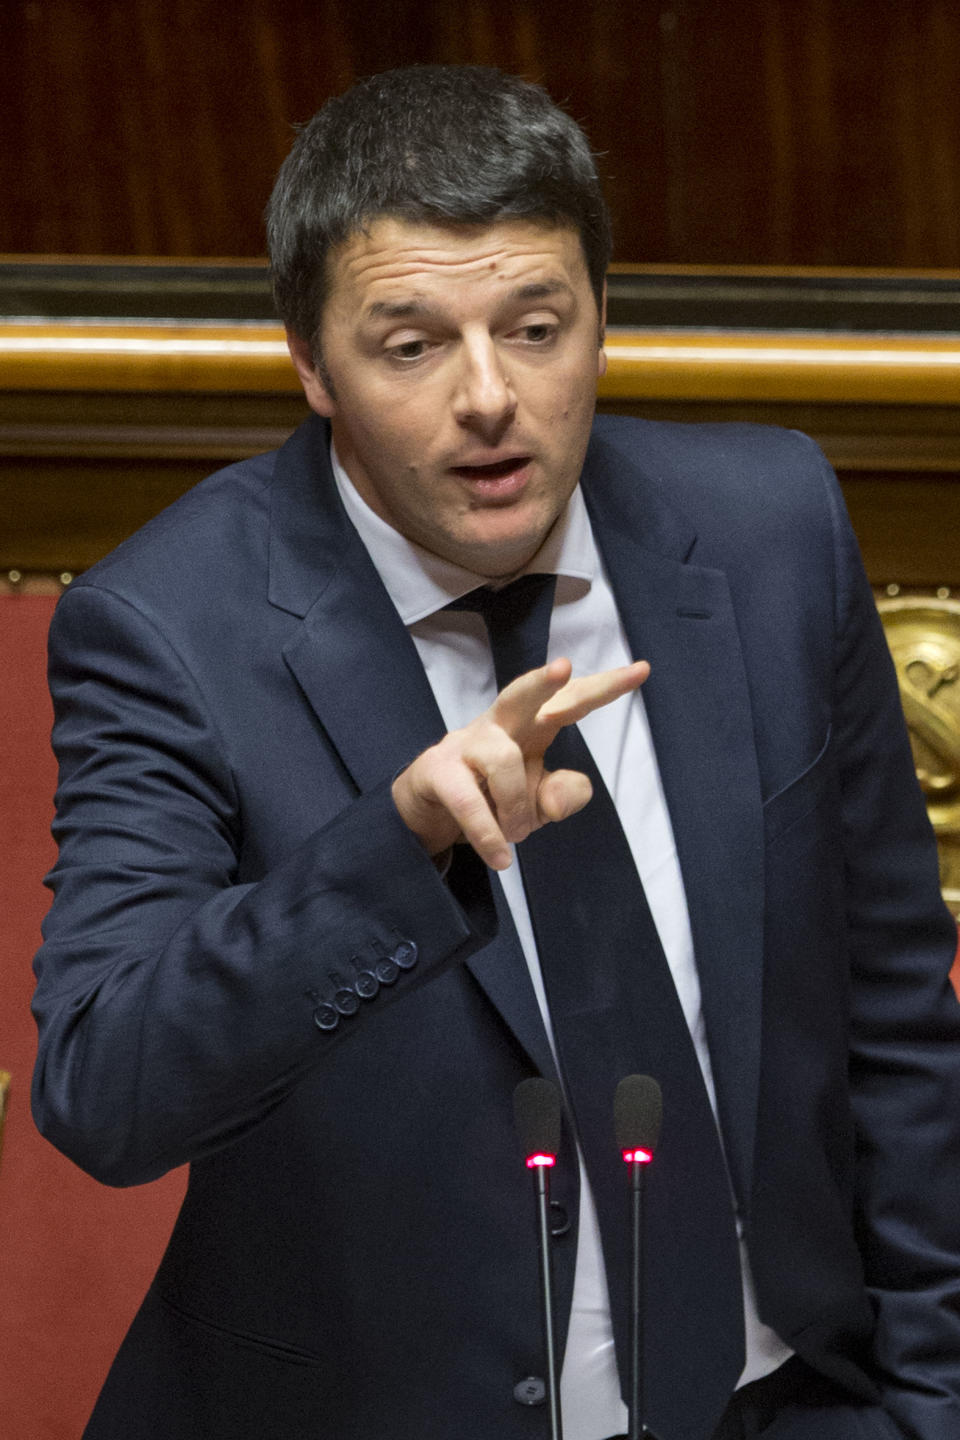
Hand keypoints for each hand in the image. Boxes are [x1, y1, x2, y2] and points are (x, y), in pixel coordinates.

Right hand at [392, 657, 648, 869]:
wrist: (426, 817)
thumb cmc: (490, 800)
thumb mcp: (536, 805)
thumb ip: (560, 798)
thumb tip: (560, 796)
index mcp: (530, 727)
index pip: (570, 701)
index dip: (604, 687)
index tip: (642, 670)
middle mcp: (498, 726)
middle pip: (521, 694)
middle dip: (543, 681)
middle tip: (562, 667)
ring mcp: (463, 745)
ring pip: (503, 760)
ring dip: (516, 808)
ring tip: (517, 835)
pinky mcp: (437, 772)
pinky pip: (468, 801)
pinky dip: (489, 833)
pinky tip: (501, 856)